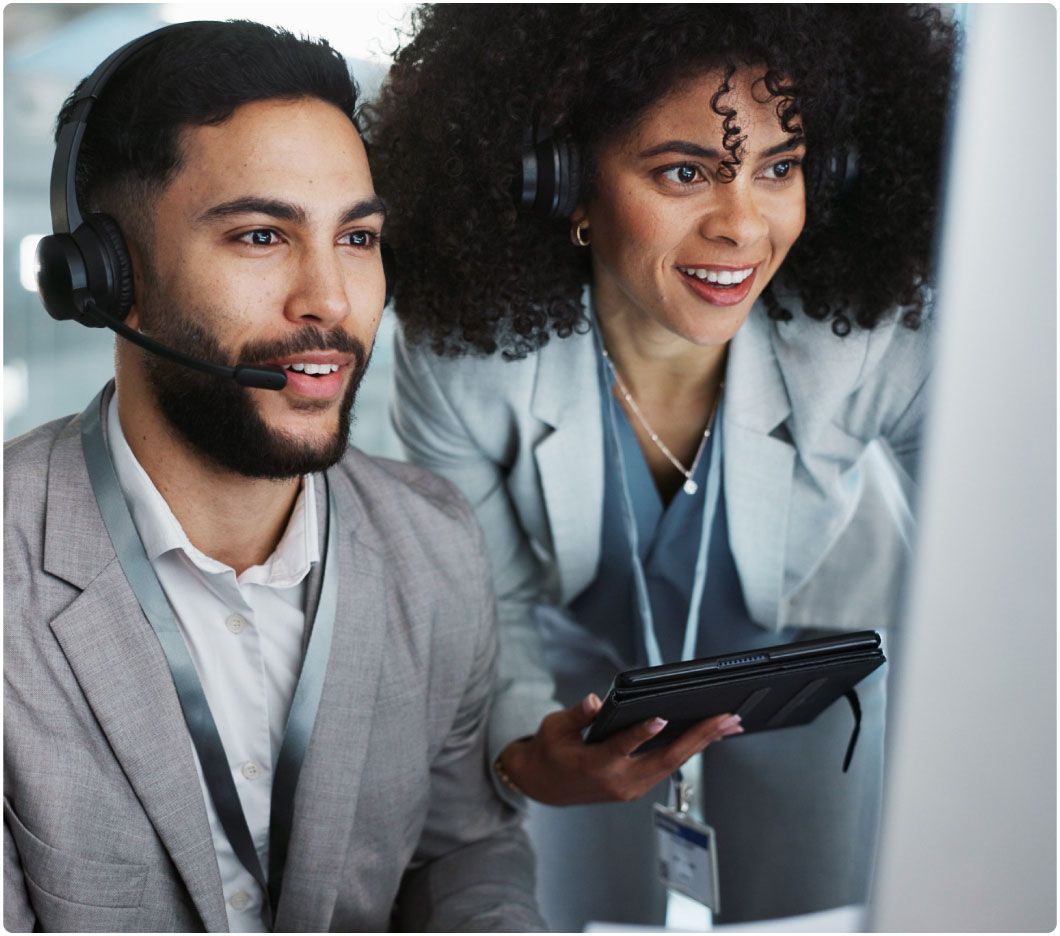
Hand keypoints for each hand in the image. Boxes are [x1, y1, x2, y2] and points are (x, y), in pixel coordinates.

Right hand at [498, 693, 742, 805]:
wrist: (544, 786)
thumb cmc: (549, 752)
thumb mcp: (554, 728)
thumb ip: (578, 715)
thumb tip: (595, 701)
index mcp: (594, 764)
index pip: (623, 747)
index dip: (642, 733)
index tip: (661, 718)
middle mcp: (618, 781)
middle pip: (664, 758)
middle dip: (698, 737)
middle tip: (725, 718)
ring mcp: (630, 788)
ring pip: (672, 764)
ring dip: (702, 743)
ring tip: (727, 724)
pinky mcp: (637, 788)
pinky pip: (667, 767)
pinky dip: (689, 750)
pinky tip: (706, 736)